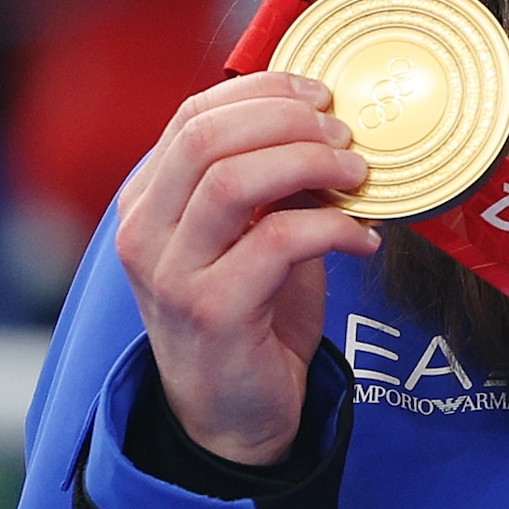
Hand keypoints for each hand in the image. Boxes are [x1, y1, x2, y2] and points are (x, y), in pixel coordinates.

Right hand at [112, 70, 378, 468]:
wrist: (231, 415)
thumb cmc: (248, 317)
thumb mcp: (250, 237)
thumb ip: (271, 184)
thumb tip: (328, 128)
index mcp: (147, 201)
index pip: (193, 115)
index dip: (263, 93)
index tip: (321, 96)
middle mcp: (144, 231)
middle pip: (208, 137)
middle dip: (289, 121)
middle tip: (345, 136)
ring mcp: (171, 272)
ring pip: (235, 181)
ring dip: (310, 165)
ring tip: (357, 177)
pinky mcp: (212, 310)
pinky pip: (278, 241)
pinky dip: (333, 228)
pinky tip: (363, 239)